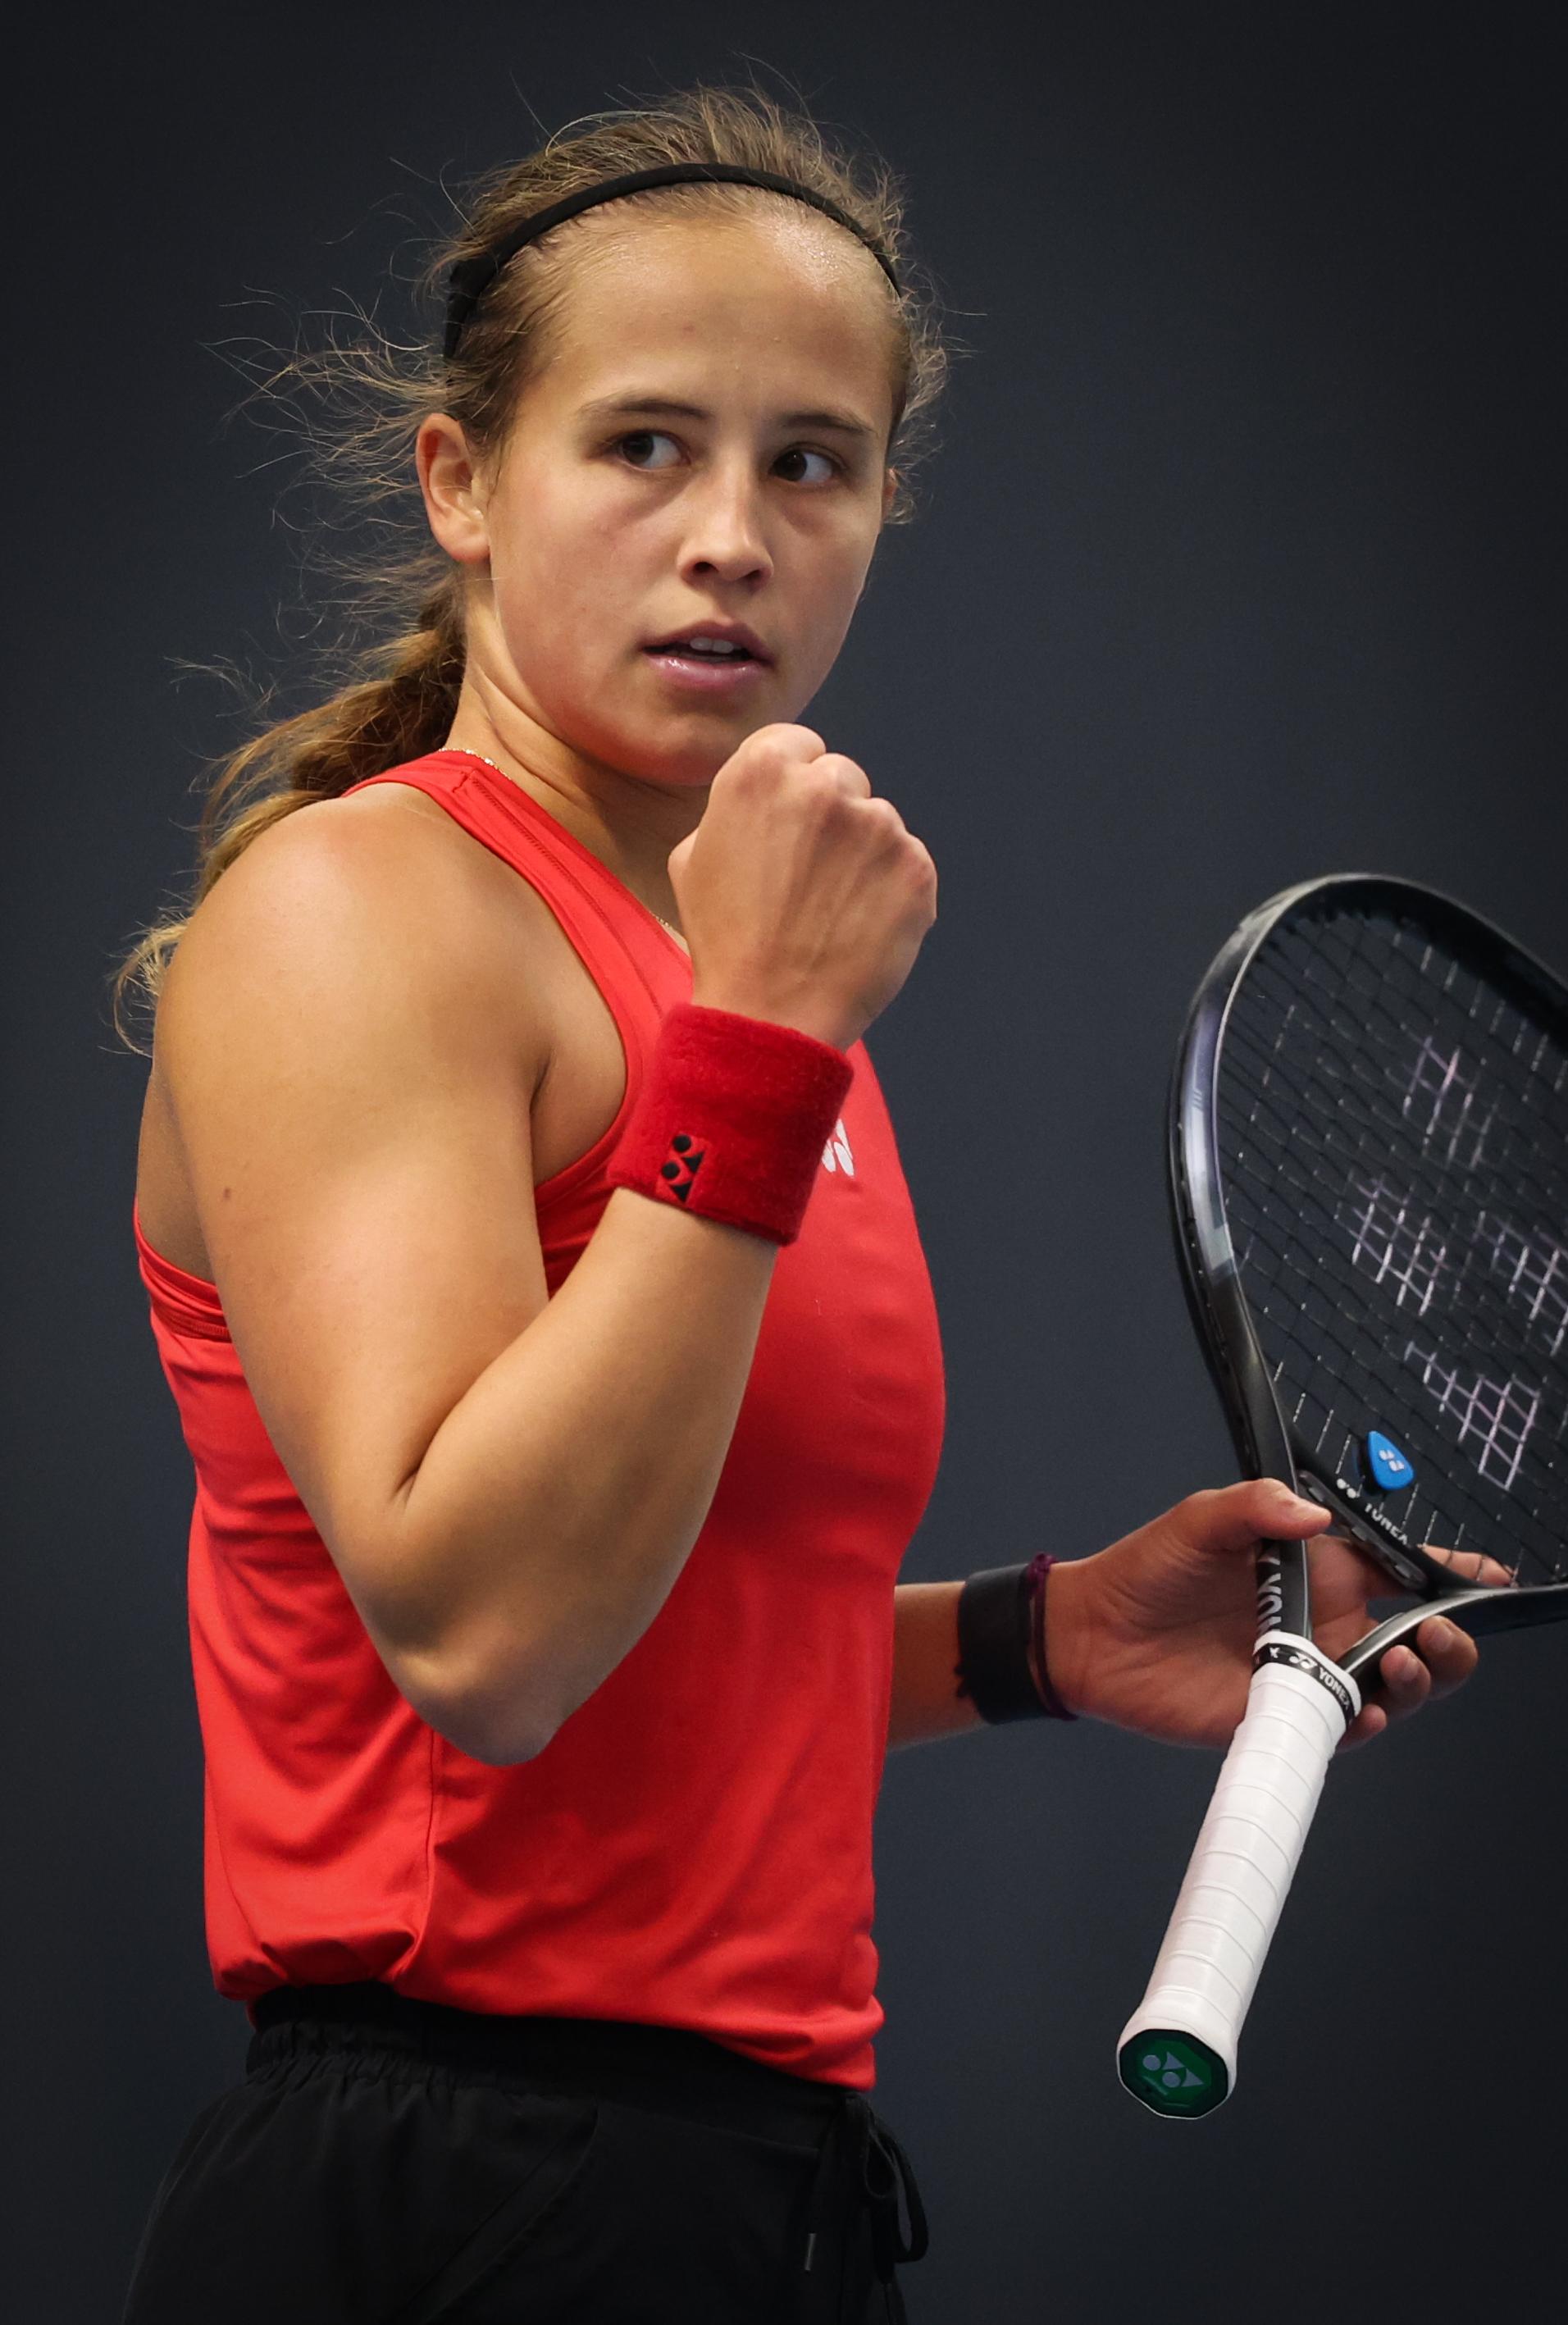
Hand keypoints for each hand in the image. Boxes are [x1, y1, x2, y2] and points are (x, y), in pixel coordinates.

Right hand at [670, 723, 936, 1049]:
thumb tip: (768, 798)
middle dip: (831, 816)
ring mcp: (878, 826)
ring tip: (830, 911)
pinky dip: (891, 891)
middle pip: (843, 778)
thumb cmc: (725, 940)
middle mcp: (825, 786)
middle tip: (809, 876)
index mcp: (761, 771)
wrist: (770, 1015)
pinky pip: (908, 864)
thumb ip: (734, 808)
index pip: (799, 745)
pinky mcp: (916, 868)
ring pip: (879, 823)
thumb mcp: (692, 858)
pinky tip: (858, 926)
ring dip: (863, 855)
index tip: (789, 825)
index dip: (793, 786)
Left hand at [1046, 1479, 1485, 1748]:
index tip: (1491, 1579)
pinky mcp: (1280, 1713)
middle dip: (1449, 1642)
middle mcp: (1326, 1625)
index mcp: (1321, 1572)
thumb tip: (1313, 1517)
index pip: (1404, 1572)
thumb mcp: (1201, 1519)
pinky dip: (1362, 1721)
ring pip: (1394, 1688)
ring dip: (1418, 1680)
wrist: (1094, 1632)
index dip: (1453, 1576)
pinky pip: (1340, 1727)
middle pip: (1419, 1642)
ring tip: (1403, 1664)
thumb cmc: (1150, 1568)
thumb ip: (1257, 1507)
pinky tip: (1364, 1706)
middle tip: (1436, 1635)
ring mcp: (1306, 1671)